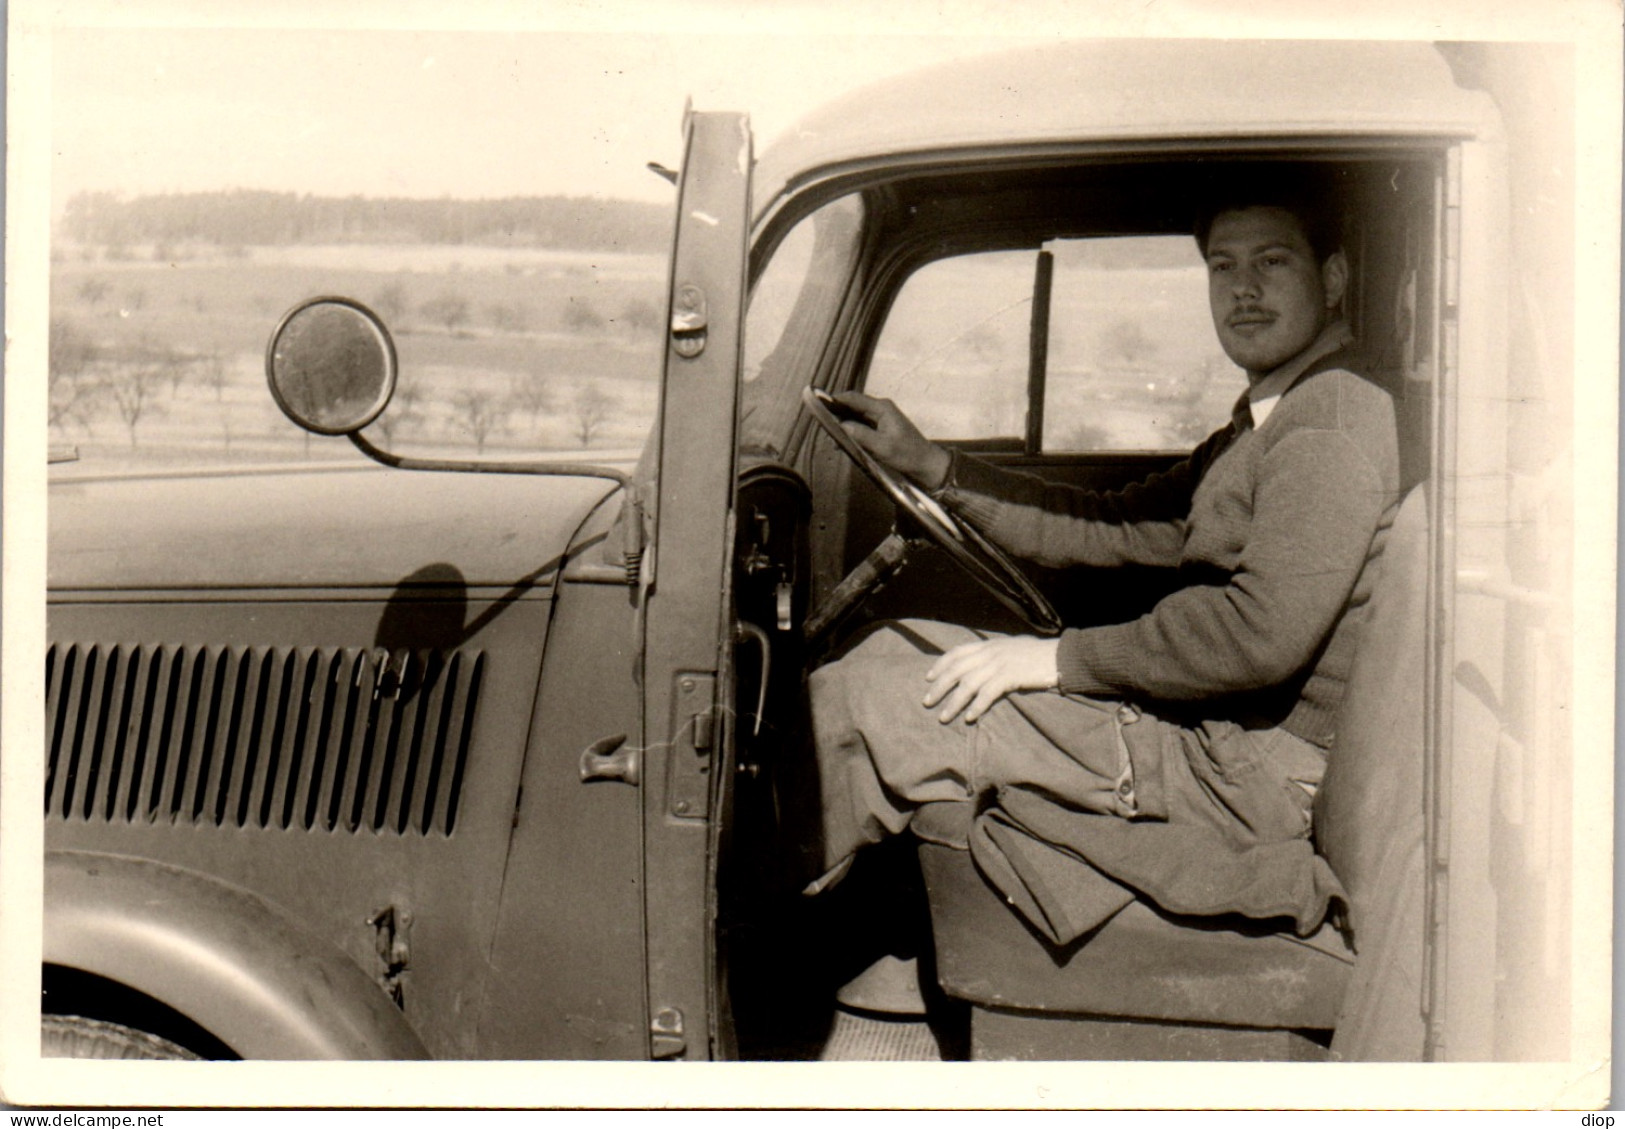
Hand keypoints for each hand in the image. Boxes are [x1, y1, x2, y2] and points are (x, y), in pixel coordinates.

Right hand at [828, 391, 951, 488]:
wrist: (926, 464)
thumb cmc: (907, 454)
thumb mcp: (882, 446)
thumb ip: (861, 434)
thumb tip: (842, 425)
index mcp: (882, 408)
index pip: (853, 398)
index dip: (835, 400)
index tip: (818, 404)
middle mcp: (880, 409)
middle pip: (853, 406)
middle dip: (837, 414)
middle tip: (822, 425)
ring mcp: (881, 419)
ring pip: (856, 417)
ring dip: (844, 425)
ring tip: (831, 436)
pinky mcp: (882, 429)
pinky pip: (862, 426)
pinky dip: (852, 432)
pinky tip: (843, 442)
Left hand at [924, 635, 1059, 723]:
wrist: (1060, 656)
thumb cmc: (1037, 655)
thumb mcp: (1010, 649)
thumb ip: (993, 655)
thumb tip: (978, 666)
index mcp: (988, 645)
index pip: (956, 652)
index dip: (940, 665)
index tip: (928, 678)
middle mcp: (990, 652)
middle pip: (956, 670)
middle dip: (939, 687)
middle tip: (927, 702)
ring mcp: (1000, 664)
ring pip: (968, 684)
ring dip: (953, 702)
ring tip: (943, 717)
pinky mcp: (1010, 676)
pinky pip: (987, 693)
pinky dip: (977, 706)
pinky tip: (970, 718)